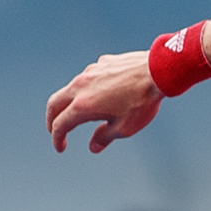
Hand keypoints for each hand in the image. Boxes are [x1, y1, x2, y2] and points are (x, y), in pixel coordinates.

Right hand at [48, 51, 164, 153]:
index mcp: (82, 106)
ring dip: (68, 102)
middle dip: (51, 119)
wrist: (158, 71)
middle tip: (55, 130)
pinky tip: (100, 94)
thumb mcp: (125, 127)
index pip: (61, 125)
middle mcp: (80, 86)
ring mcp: (89, 72)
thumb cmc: (142, 101)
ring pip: (70, 88)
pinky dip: (87, 89)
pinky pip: (89, 77)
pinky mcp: (101, 63)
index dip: (57, 138)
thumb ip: (105, 137)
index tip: (61, 147)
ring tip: (77, 113)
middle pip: (55, 104)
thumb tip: (93, 147)